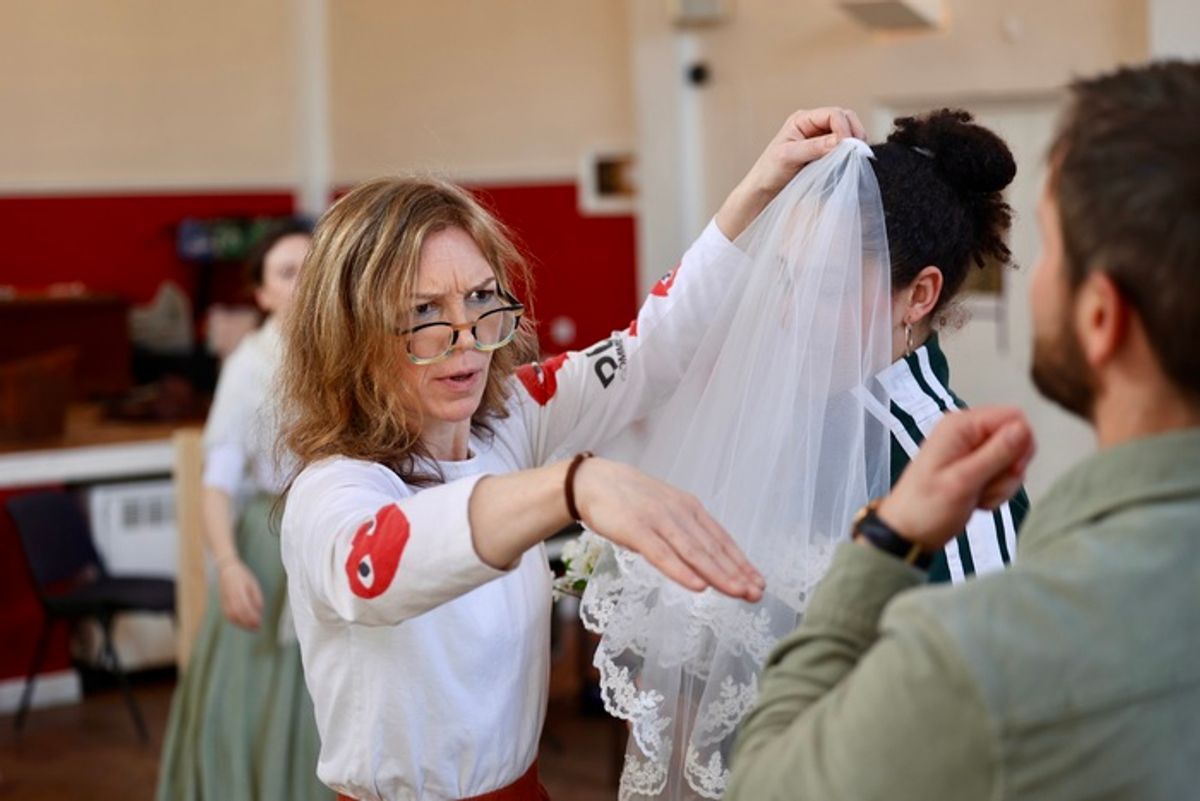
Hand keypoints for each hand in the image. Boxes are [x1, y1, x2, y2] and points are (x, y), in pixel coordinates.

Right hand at [217, 558, 263, 629]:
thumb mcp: (254, 584)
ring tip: (252, 628)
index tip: (259, 623)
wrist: (227, 569)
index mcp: (239, 590)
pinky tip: (243, 624)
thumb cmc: (243, 576)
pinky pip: (227, 615)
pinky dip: (235, 622)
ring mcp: (224, 600)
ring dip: (242, 624)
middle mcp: (230, 596)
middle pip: (238, 614)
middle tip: (257, 629)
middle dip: (247, 623)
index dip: (251, 617)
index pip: (245, 607)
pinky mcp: (222, 603)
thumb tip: (260, 612)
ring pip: (231, 616)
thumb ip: (257, 598)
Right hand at [572, 457, 764, 601]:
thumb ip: (684, 531)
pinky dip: (682, 571)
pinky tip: (698, 586)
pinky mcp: (636, 529)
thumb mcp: (664, 511)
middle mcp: (679, 513)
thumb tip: (706, 557)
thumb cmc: (630, 500)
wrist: (593, 481)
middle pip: (713, 548)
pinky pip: (663, 555)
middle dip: (737, 572)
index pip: (721, 539)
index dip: (741, 562)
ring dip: (719, 574)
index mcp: (689, 508)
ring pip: (694, 552)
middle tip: (757, 594)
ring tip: (738, 592)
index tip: (759, 582)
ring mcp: (658, 520)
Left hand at [716, 106, 866, 239]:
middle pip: (845, 118)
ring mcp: (821, 138)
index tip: (847, 146)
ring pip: (848, 131)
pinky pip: (844, 147)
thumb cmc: (769, 172)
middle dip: (854, 132)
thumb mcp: (789, 156)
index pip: (833, 114)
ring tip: (854, 157)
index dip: (844, 128)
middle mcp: (813, 125)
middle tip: (858, 151)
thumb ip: (814, 147)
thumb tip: (841, 141)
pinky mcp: (825, 152)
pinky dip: (849, 152)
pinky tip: (848, 163)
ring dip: (854, 142)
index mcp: (802, 119)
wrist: (764, 190)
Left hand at [876, 407, 1034, 549]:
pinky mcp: (976, 469)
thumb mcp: (962, 481)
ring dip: (1001, 485)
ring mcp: (972, 451)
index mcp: (960, 426)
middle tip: (987, 484)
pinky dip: (996, 492)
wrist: (909, 532)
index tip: (1009, 469)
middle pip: (1017, 440)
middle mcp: (966, 433)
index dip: (1020, 443)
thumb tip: (1022, 428)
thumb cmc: (923, 508)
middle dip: (1009, 469)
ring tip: (976, 494)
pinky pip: (1004, 476)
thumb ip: (996, 453)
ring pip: (1013, 461)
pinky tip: (976, 499)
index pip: (1013, 416)